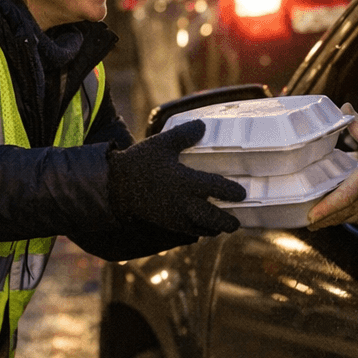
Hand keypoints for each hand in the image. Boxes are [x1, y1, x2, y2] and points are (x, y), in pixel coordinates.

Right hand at [107, 120, 245, 236]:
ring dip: (215, 227)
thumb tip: (203, 126)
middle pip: (214, 219)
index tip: (241, 193)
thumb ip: (184, 135)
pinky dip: (200, 230)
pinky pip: (189, 231)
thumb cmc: (140, 162)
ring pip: (203, 229)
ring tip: (222, 224)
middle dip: (228, 221)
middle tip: (237, 220)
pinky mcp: (167, 224)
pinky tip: (202, 224)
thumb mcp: (162, 143)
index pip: (217, 189)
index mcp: (185, 182)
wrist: (116, 186)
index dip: (232, 192)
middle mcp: (184, 204)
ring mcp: (176, 217)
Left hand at [307, 104, 357, 229]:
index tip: (311, 215)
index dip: (325, 208)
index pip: (343, 198)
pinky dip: (340, 217)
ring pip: (343, 219)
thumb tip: (345, 108)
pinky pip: (351, 220)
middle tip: (301, 216)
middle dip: (318, 218)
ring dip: (327, 219)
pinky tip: (330, 212)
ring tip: (311, 217)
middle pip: (337, 214)